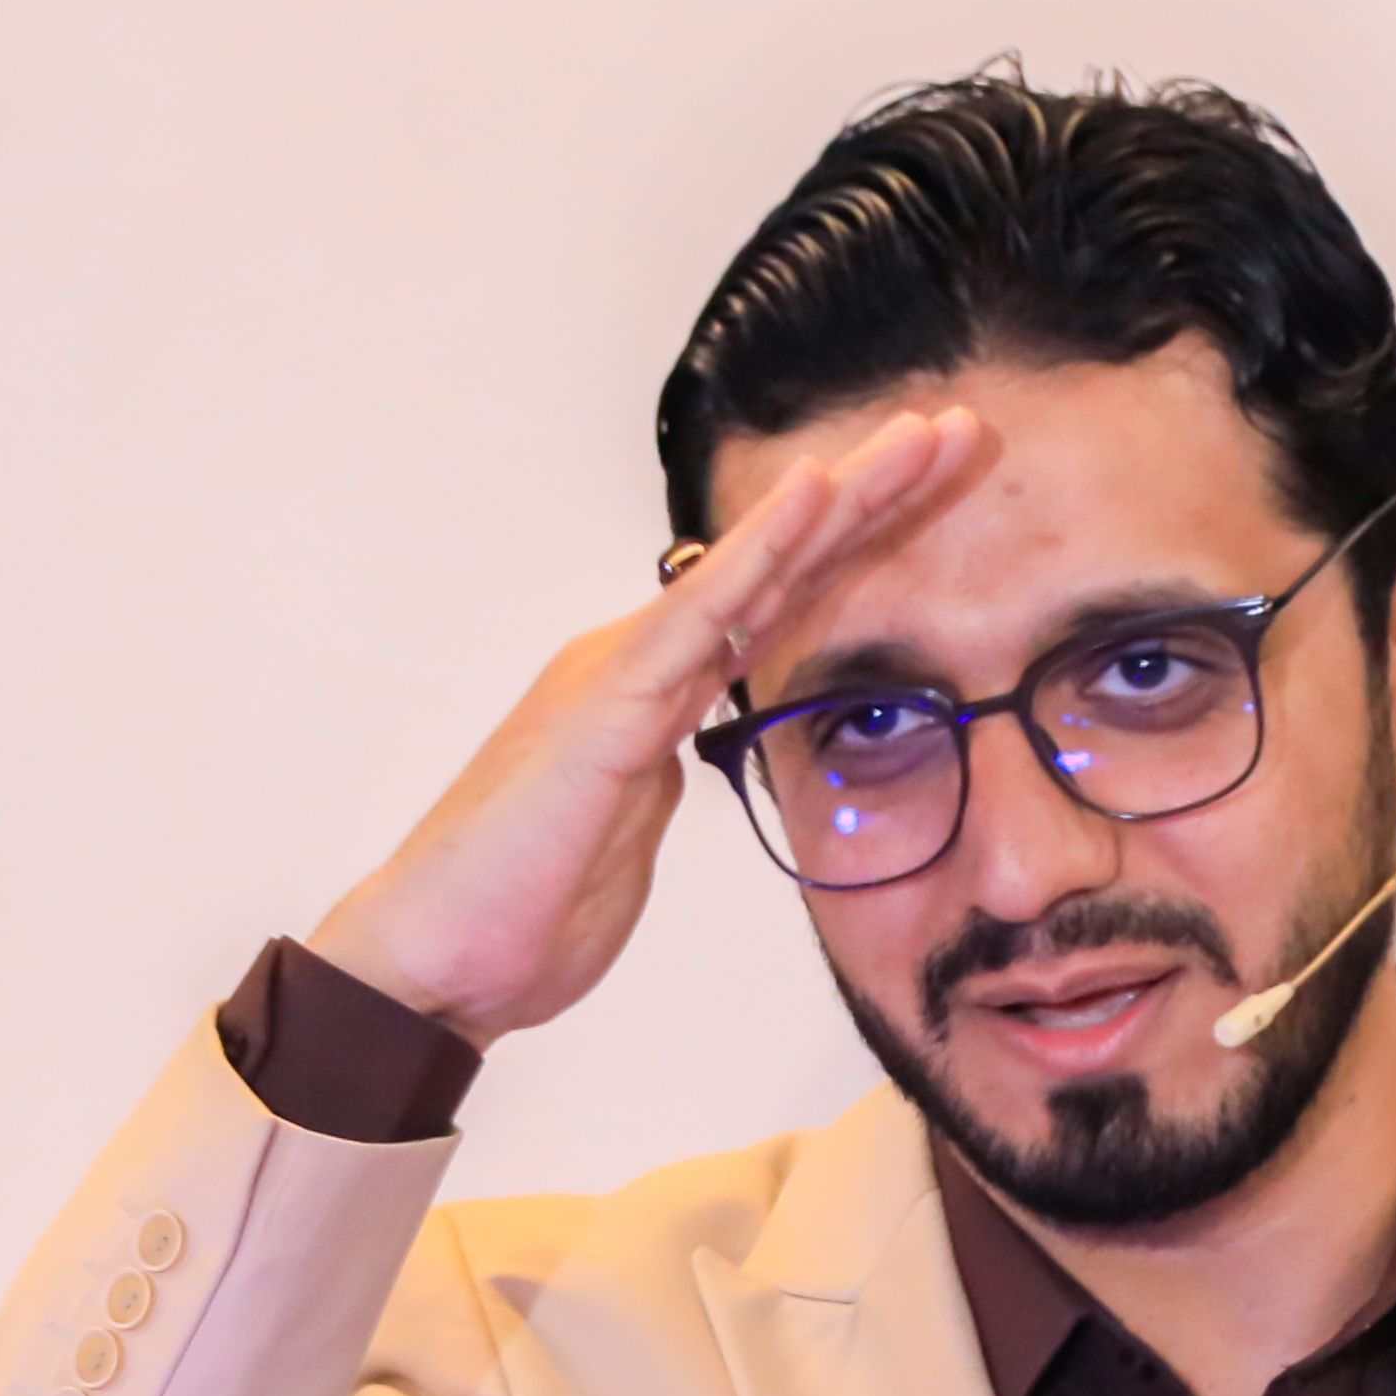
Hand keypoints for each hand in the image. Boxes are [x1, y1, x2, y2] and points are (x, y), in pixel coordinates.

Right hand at [308, 403, 990, 1049]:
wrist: (432, 965)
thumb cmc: (519, 912)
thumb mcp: (624, 836)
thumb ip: (661, 777)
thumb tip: (687, 749)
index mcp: (653, 693)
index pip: (780, 602)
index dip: (862, 546)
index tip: (943, 495)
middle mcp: (640, 660)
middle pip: (783, 565)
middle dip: (877, 496)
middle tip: (963, 430)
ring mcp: (620, 672)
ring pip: (754, 567)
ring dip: (843, 497)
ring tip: (921, 434)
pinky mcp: (606, 707)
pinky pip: (698, 615)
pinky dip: (760, 549)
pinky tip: (814, 490)